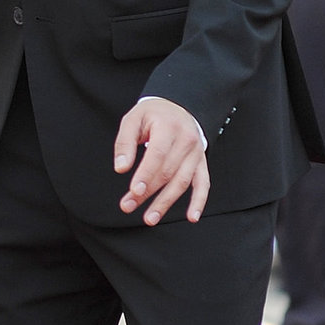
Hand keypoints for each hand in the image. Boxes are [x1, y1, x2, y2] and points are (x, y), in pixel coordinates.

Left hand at [114, 96, 209, 224]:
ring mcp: (196, 153)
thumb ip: (125, 143)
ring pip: (182, 182)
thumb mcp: (133, 119)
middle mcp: (187, 141)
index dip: (146, 174)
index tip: (134, 190)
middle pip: (167, 172)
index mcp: (169, 128)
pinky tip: (192, 217)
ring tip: (150, 218)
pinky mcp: (201, 162)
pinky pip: (203, 184)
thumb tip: (121, 168)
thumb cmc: (153, 114)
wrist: (179, 107)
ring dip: (166, 202)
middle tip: (128, 206)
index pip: (157, 155)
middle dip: (147, 192)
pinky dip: (199, 201)